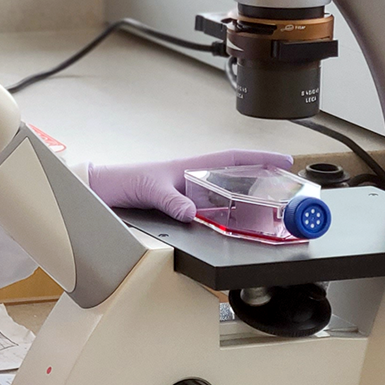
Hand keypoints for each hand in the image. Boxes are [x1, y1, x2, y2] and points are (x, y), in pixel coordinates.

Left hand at [87, 150, 293, 222]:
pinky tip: (229, 226)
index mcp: (188, 166)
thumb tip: (190, 212)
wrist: (99, 191)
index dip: (259, 157)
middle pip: (233, 177)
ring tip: (266, 210)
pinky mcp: (176, 207)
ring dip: (243, 200)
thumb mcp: (148, 188)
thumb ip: (170, 200)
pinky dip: (221, 217)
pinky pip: (207, 211)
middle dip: (261, 180)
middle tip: (285, 191)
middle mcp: (190, 178)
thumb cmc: (121, 180)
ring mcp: (185, 193)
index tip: (285, 160)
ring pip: (222, 195)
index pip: (231, 158)